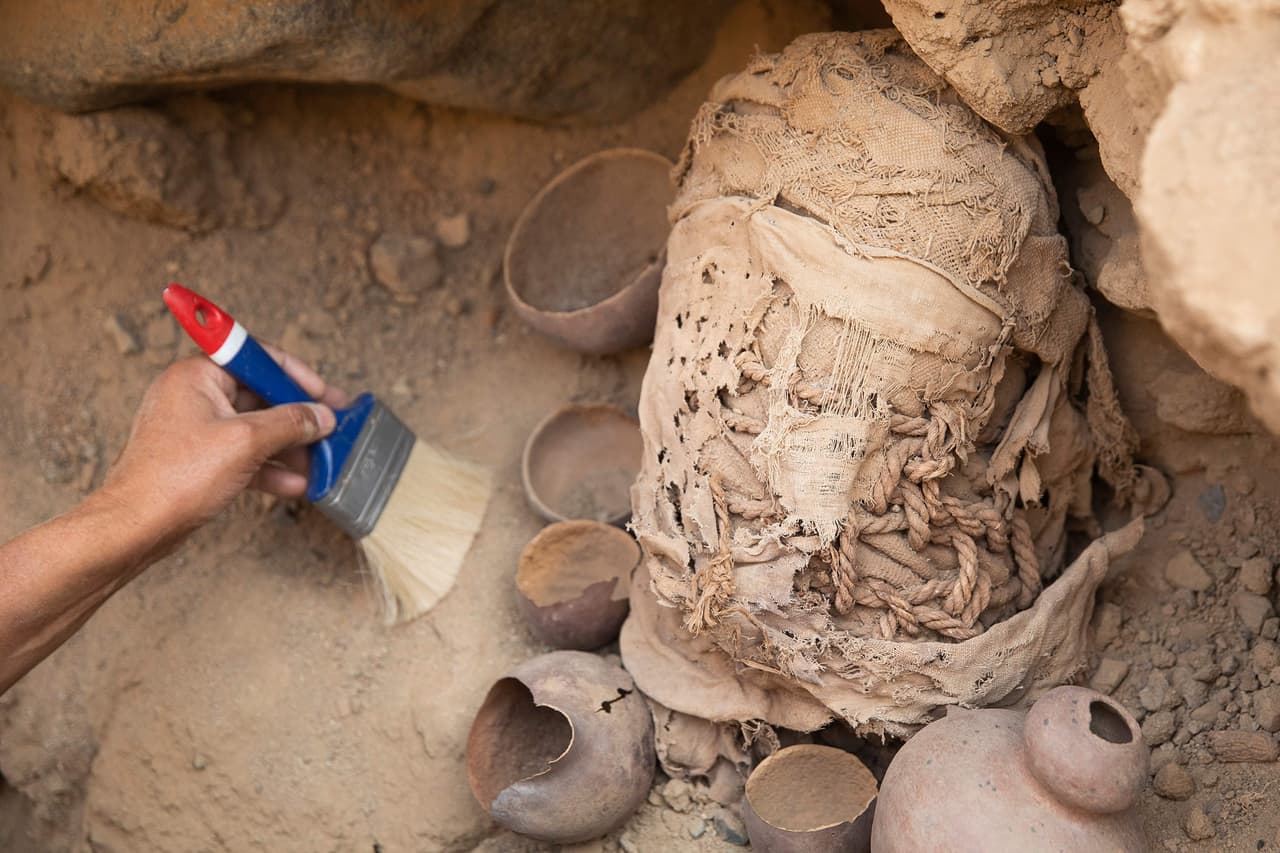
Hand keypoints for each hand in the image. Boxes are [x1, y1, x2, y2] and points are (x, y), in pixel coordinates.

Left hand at [99, 345, 345, 540]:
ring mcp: (195, 428)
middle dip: (297, 418)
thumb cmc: (175, 478)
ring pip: (255, 428)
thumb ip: (291, 423)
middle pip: (260, 396)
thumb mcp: (246, 442)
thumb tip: (322, 416)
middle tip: (329, 428)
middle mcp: (194, 395)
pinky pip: (243, 454)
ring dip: (288, 446)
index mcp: (198, 375)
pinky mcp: (198, 459)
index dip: (295, 375)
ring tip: (319, 462)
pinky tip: (295, 484)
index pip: (257, 358)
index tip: (324, 393)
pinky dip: (269, 467)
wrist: (136, 527)